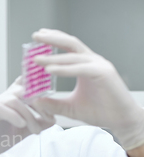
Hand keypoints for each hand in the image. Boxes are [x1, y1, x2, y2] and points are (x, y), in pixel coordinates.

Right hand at [0, 78, 54, 156]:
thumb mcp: (19, 132)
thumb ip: (35, 124)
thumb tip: (53, 119)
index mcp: (9, 100)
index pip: (24, 85)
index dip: (39, 88)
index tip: (53, 103)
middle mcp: (1, 98)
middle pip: (24, 90)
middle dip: (39, 103)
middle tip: (48, 119)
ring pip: (15, 100)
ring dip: (29, 116)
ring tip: (35, 132)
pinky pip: (2, 108)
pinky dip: (15, 116)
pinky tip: (22, 126)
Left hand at [32, 28, 143, 150]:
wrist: (121, 121)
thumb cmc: (100, 111)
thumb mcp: (70, 108)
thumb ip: (54, 104)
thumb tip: (35, 102)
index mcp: (85, 65)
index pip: (68, 47)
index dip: (54, 40)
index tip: (38, 37)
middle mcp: (92, 61)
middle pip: (70, 43)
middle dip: (52, 38)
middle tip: (35, 36)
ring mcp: (99, 66)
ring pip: (73, 56)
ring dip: (53, 57)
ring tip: (36, 59)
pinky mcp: (104, 73)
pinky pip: (80, 69)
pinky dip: (64, 69)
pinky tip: (49, 70)